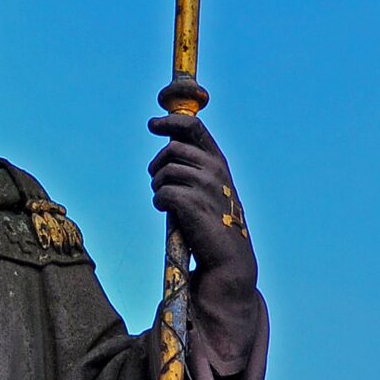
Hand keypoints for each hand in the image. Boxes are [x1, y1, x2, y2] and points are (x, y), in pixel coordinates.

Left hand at [147, 113, 256, 292]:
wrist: (227, 258)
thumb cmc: (215, 223)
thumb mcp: (212, 188)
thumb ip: (196, 167)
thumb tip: (168, 151)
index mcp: (219, 160)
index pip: (193, 127)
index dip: (169, 122)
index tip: (152, 124)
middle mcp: (214, 168)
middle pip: (172, 149)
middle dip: (158, 165)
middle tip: (157, 181)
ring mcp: (204, 185)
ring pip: (164, 171)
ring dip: (157, 186)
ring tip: (165, 201)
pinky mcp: (192, 203)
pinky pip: (162, 192)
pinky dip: (159, 201)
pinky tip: (166, 211)